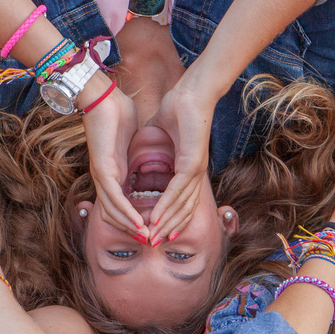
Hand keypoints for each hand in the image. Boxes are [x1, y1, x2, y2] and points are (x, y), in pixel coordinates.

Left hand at [80, 78, 145, 239]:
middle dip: (134, 231)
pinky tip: (139, 223)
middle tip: (154, 240)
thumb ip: (142, 155)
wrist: (104, 96)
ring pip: (113, 213)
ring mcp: (102, 175)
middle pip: (114, 216)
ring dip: (131, 228)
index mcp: (115, 173)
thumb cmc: (120, 114)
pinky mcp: (102, 170)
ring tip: (148, 237)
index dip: (137, 219)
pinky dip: (126, 213)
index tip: (157, 227)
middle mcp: (105, 179)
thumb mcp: (137, 141)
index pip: (122, 205)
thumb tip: (157, 159)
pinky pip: (114, 199)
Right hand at [144, 81, 214, 243]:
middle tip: (151, 244)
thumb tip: (138, 154)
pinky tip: (157, 218)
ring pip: (182, 205)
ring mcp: (196, 168)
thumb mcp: (158, 133)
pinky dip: (167, 206)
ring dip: (165, 223)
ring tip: (152, 237)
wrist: (191, 90)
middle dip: (166, 229)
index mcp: (188, 167)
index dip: (166, 217)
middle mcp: (195, 173)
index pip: (179, 200)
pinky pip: (178, 190)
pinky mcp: (194, 162)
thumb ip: (151, 148)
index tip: (151, 230)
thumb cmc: (176, 107)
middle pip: (183, 210)